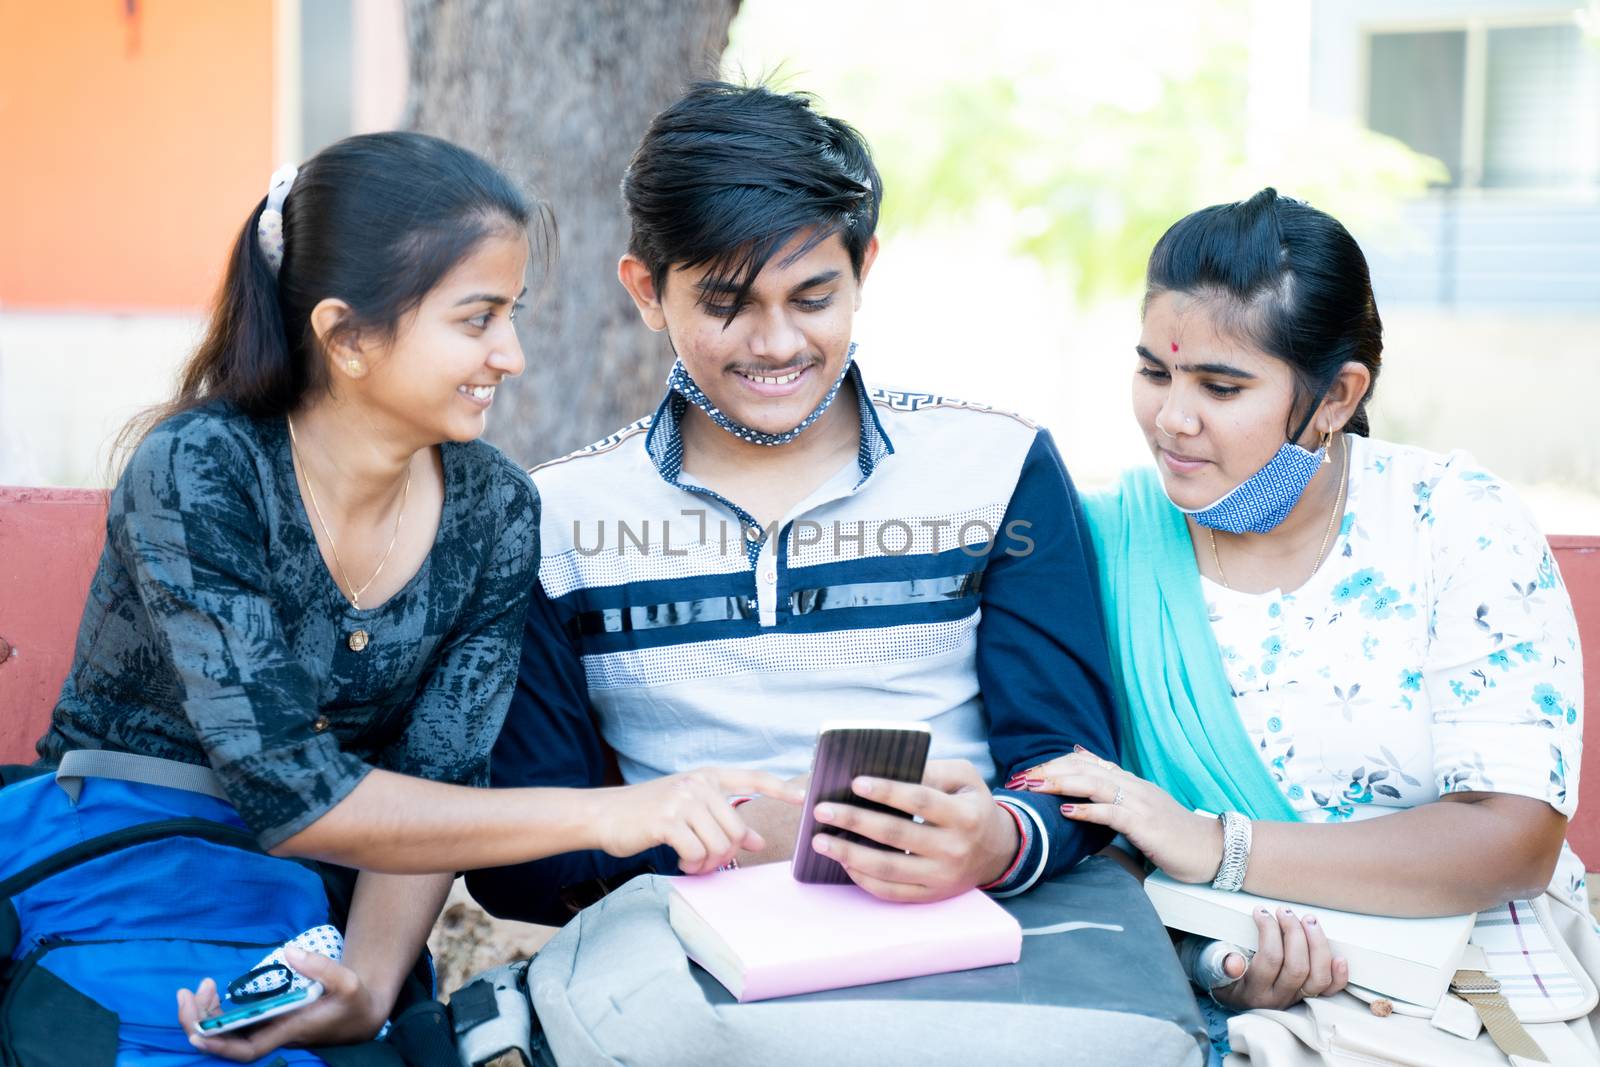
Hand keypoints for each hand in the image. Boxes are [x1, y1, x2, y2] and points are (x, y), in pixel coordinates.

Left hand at [177, 946, 384, 1061]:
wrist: (360, 1015)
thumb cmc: (354, 1001)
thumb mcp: (347, 981)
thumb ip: (320, 967)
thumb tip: (289, 952)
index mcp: (289, 1029)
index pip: (247, 1049)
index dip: (220, 1045)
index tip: (198, 1032)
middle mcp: (273, 1034)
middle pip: (226, 1043)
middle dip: (199, 1023)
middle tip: (185, 993)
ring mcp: (268, 1029)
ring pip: (226, 1033)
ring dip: (204, 1015)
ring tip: (197, 988)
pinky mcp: (267, 1022)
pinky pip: (233, 1023)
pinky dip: (217, 1010)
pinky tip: (212, 993)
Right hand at [592, 768, 803, 874]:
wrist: (605, 814)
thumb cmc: (649, 813)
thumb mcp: (689, 810)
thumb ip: (722, 820)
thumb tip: (756, 841)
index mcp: (707, 777)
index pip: (752, 777)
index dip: (780, 787)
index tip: (804, 798)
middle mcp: (698, 783)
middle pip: (735, 829)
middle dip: (726, 855)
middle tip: (708, 863)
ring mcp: (682, 800)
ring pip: (718, 844)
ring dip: (707, 864)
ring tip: (691, 863)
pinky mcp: (666, 820)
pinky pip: (696, 853)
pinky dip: (691, 865)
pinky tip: (680, 862)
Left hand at [809, 759, 1018, 901]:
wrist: (998, 852)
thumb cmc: (972, 805)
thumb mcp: (964, 778)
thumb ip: (931, 771)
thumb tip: (884, 771)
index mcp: (964, 815)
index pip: (920, 800)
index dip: (887, 791)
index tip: (854, 782)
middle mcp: (954, 849)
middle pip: (897, 835)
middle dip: (855, 821)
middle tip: (821, 810)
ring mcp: (942, 877)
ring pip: (889, 868)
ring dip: (849, 854)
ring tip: (819, 841)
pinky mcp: (931, 896)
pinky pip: (892, 892)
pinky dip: (863, 879)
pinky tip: (843, 862)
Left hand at [1017, 747, 1223, 883]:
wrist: (1211, 849)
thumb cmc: (1174, 834)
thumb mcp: (1141, 808)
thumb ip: (1115, 794)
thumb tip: (1085, 779)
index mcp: (1130, 782)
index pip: (1086, 763)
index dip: (1054, 764)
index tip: (1026, 772)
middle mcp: (1133, 786)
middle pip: (1084, 769)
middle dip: (1049, 772)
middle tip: (1019, 779)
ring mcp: (1140, 803)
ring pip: (1095, 784)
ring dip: (1061, 784)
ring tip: (1034, 787)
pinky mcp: (1146, 825)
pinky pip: (1113, 813)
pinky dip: (1088, 810)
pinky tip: (1067, 811)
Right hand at [1210, 907, 1349, 1009]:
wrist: (1231, 994)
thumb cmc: (1221, 974)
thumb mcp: (1211, 967)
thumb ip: (1219, 963)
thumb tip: (1234, 963)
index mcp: (1253, 991)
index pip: (1270, 959)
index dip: (1269, 930)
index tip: (1261, 912)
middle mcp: (1277, 998)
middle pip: (1297, 967)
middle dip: (1294, 932)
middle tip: (1284, 911)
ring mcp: (1296, 998)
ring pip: (1318, 977)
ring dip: (1317, 945)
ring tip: (1308, 920)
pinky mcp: (1308, 996)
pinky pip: (1330, 991)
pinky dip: (1339, 975)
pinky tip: (1338, 957)